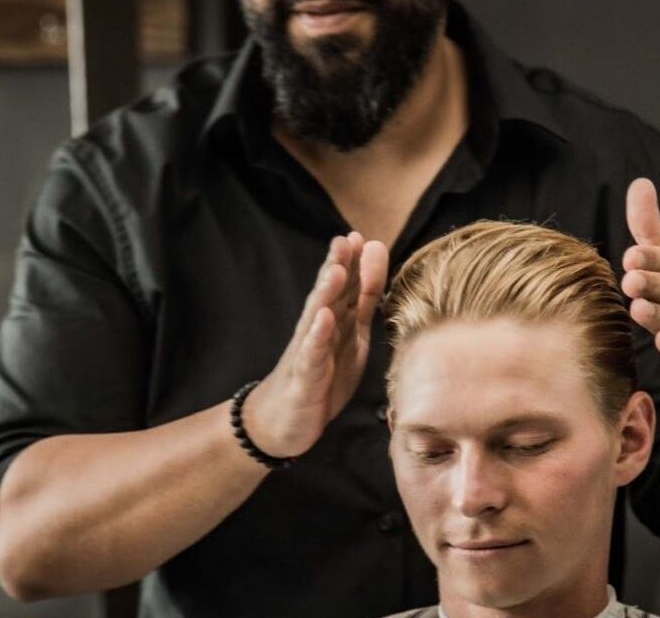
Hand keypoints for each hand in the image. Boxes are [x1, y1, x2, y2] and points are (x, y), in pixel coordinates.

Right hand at [246, 232, 388, 459]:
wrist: (283, 421)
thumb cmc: (321, 375)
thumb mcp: (352, 334)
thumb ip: (365, 299)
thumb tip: (376, 258)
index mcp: (336, 321)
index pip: (346, 287)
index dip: (355, 264)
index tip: (362, 237)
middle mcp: (319, 331)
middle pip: (329, 294)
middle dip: (337, 267)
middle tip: (345, 240)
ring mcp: (309, 352)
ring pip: (317, 318)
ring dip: (326, 294)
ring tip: (335, 271)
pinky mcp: (304, 377)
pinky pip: (311, 354)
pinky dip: (317, 336)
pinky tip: (323, 319)